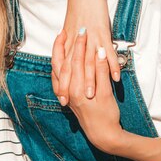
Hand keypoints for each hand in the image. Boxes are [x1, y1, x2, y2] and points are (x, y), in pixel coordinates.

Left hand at [53, 0, 119, 104]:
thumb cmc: (79, 7)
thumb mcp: (72, 26)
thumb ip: (72, 43)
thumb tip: (73, 58)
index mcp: (67, 41)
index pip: (63, 66)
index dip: (62, 82)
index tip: (62, 98)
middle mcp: (75, 41)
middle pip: (73, 68)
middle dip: (74, 86)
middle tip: (76, 104)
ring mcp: (88, 36)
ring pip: (88, 62)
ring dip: (92, 80)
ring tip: (95, 97)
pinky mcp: (101, 30)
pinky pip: (107, 50)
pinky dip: (111, 64)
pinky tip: (117, 77)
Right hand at [61, 31, 123, 152]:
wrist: (102, 133)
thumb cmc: (90, 115)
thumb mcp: (76, 98)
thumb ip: (73, 82)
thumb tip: (70, 66)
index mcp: (66, 89)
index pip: (58, 64)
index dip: (58, 48)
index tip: (61, 33)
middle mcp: (73, 90)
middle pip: (71, 62)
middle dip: (73, 43)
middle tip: (76, 27)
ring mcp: (86, 92)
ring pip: (83, 66)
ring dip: (84, 48)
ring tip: (86, 33)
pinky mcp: (101, 95)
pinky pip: (100, 75)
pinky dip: (100, 62)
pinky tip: (101, 50)